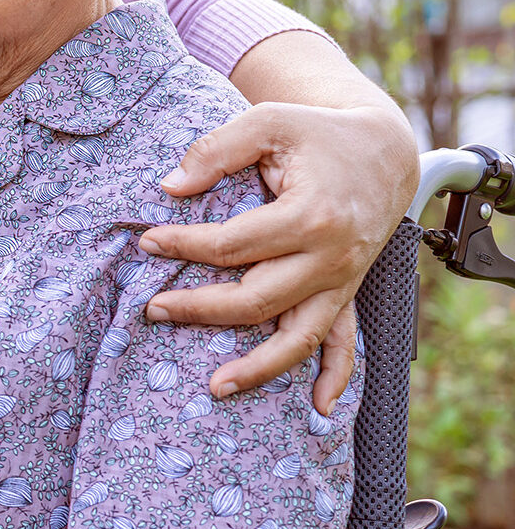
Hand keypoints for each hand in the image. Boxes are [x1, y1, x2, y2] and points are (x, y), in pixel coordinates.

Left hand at [140, 102, 414, 412]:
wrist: (381, 150)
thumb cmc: (318, 134)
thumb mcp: (268, 121)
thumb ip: (216, 150)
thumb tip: (170, 187)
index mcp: (310, 216)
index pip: (232, 246)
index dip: (183, 246)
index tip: (148, 242)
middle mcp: (331, 257)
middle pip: (256, 300)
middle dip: (199, 309)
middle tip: (152, 309)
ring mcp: (343, 281)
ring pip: (299, 337)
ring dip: (259, 368)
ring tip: (215, 387)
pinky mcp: (348, 291)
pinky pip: (345, 343)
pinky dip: (335, 377)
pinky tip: (317, 407)